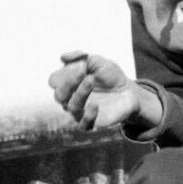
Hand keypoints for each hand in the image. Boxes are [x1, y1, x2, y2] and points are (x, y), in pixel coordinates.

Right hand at [48, 50, 162, 132]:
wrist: (128, 91)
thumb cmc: (110, 76)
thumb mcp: (99, 62)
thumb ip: (81, 57)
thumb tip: (62, 57)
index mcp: (68, 84)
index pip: (54, 81)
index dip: (63, 74)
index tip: (80, 65)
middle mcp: (71, 98)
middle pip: (58, 95)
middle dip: (67, 83)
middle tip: (82, 72)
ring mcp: (80, 112)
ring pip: (71, 107)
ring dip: (80, 92)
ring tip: (91, 80)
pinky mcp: (92, 123)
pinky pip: (83, 125)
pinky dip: (87, 116)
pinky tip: (95, 105)